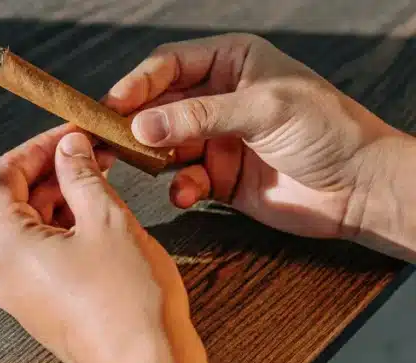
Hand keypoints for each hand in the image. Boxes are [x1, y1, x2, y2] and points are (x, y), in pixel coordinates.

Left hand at [0, 125, 198, 362]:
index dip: (37, 147)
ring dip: (62, 197)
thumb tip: (68, 147)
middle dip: (52, 170)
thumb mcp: (107, 219)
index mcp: (3, 245)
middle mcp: (0, 271)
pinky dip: (66, 228)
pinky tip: (100, 212)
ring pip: (30, 227)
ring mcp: (18, 293)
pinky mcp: (40, 308)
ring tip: (103, 175)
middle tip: (93, 148)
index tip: (72, 132)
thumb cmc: (127, 299)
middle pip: (12, 201)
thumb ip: (80, 175)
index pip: (2, 176)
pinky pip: (43, 255)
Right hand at [102, 32, 400, 239]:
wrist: (361, 189)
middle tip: (106, 142)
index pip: (170, 65)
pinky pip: (183, 179)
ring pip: (164, 145)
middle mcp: (219, 98)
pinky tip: (185, 194)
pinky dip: (179, 188)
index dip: (138, 84)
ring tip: (141, 169)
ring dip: (151, 159)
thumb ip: (199, 117)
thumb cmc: (326, 132)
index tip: (113, 105)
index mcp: (232, 63)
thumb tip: (141, 126)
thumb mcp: (262, 110)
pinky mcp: (219, 177)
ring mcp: (217, 139)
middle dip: (134, 125)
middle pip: (158, 106)